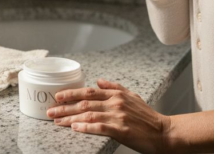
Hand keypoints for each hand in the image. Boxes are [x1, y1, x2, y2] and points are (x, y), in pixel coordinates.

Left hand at [47, 78, 172, 153]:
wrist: (164, 132)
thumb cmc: (148, 117)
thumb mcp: (132, 96)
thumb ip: (114, 87)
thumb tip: (99, 80)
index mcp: (116, 94)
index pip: (89, 91)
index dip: (71, 93)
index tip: (58, 96)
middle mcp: (115, 103)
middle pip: (84, 103)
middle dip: (64, 107)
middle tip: (50, 110)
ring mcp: (118, 116)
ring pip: (88, 115)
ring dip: (70, 118)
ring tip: (57, 121)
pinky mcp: (121, 130)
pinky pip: (99, 127)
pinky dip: (85, 127)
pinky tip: (74, 127)